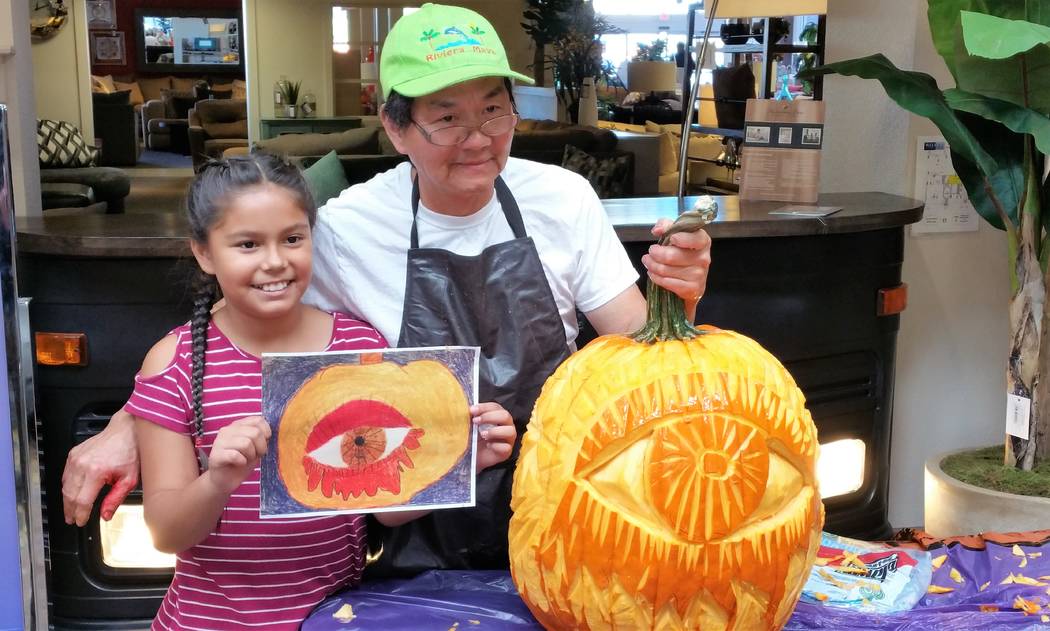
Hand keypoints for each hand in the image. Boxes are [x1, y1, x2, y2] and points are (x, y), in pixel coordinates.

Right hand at [62, 408, 138, 526]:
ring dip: (67, 500)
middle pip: (70, 495)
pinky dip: (67, 486)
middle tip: (72, 520)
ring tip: (71, 510)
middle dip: (70, 510)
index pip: (82, 501)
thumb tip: (105, 515)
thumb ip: (115, 499)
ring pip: (65, 486)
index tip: (80, 522)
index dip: (80, 515)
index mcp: (96, 472)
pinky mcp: (73, 454)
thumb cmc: (131, 451)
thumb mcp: (130, 479)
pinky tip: (72, 493)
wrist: (126, 430)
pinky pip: (66, 475)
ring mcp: (75, 458)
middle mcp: (82, 464)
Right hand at [205, 416, 270, 494]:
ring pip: (246, 443)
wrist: (224, 481)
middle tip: (255, 456)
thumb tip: (271, 432)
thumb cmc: (242, 462)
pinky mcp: (215, 455)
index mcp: (238, 425)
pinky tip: (240, 464)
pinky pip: (235, 455)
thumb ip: (262, 437)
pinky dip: (242, 461)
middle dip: (261, 447)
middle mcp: (227, 430)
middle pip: (255, 432)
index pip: (258, 420)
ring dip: (251, 455)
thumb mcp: (256, 447)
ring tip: (246, 460)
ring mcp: (219, 442)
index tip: (263, 444)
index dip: (266, 433)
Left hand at [471, 402, 514, 472]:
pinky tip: (488, 445)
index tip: (472, 410)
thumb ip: (470, 417)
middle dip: (489, 417)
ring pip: (510, 431)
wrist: (472, 456)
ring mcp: (508, 439)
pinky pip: (506, 447)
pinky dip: (496, 446)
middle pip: (505, 416)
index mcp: (498, 416)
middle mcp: (506, 425)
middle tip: (476, 421)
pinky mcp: (506, 451)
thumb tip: (466, 409)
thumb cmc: (473, 438)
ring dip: (495, 431)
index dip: (484, 407)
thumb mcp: (470, 426)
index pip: (495, 407)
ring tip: (483, 434)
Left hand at [643, 219, 712, 306]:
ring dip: (652, 265)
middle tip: (650, 253)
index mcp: (703, 241)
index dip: (680, 238)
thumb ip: (666, 225)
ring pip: (666, 269)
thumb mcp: (675, 234)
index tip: (670, 238)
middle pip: (672, 255)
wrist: (689, 281)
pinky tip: (653, 274)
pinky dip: (656, 278)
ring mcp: (699, 275)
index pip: (694, 238)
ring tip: (648, 262)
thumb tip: (657, 230)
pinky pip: (667, 282)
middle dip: (655, 253)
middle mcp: (704, 258)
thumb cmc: (681, 253)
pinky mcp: (693, 289)